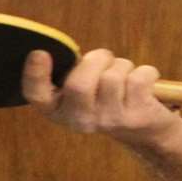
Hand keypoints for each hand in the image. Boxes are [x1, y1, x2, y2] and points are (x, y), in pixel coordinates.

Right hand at [22, 48, 181, 143]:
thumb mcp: (84, 90)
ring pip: (112, 76)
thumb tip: (62, 50)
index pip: (37, 96)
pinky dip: (146, 72)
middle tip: (104, 59)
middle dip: (96, 60)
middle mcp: (80, 120)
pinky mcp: (136, 117)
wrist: (147, 130)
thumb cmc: (110, 98)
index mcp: (60, 110)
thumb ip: (72, 73)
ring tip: (125, 75)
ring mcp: (109, 121)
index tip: (40, 53)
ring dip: (122, 65)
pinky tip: (145, 83)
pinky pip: (138, 78)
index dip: (34, 75)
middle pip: (78, 84)